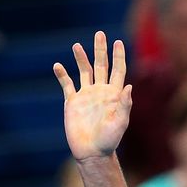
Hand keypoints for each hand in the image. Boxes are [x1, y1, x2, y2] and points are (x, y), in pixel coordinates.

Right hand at [53, 31, 132, 160]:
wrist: (92, 152)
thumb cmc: (110, 140)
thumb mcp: (120, 123)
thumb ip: (124, 105)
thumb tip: (128, 86)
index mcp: (114, 95)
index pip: (117, 70)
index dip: (118, 57)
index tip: (118, 42)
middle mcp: (100, 92)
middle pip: (101, 66)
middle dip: (100, 50)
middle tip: (99, 35)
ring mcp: (86, 96)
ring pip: (84, 72)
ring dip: (81, 58)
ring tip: (77, 46)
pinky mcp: (72, 102)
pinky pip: (67, 85)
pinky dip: (62, 75)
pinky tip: (58, 66)